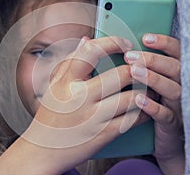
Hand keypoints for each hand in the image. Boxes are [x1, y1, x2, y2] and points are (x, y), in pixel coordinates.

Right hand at [0, 36, 149, 174]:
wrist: (42, 150)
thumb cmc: (50, 115)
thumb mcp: (54, 85)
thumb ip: (70, 61)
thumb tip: (86, 39)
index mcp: (66, 81)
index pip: (92, 51)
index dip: (114, 42)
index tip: (126, 44)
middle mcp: (80, 97)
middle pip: (122, 75)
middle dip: (138, 69)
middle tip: (144, 68)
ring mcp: (93, 117)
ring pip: (132, 98)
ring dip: (145, 91)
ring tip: (147, 87)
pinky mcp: (102, 135)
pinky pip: (131, 120)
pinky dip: (142, 112)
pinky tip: (142, 107)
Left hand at [124, 33, 183, 174]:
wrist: (156, 137)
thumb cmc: (142, 102)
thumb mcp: (138, 80)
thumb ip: (125, 62)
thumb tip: (93, 44)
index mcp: (173, 72)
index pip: (176, 51)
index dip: (164, 43)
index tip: (145, 38)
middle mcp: (179, 85)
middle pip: (175, 67)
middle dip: (153, 60)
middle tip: (130, 56)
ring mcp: (178, 105)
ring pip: (173, 89)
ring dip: (154, 79)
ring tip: (133, 72)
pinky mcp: (172, 124)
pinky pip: (166, 115)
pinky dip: (153, 107)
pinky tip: (138, 100)